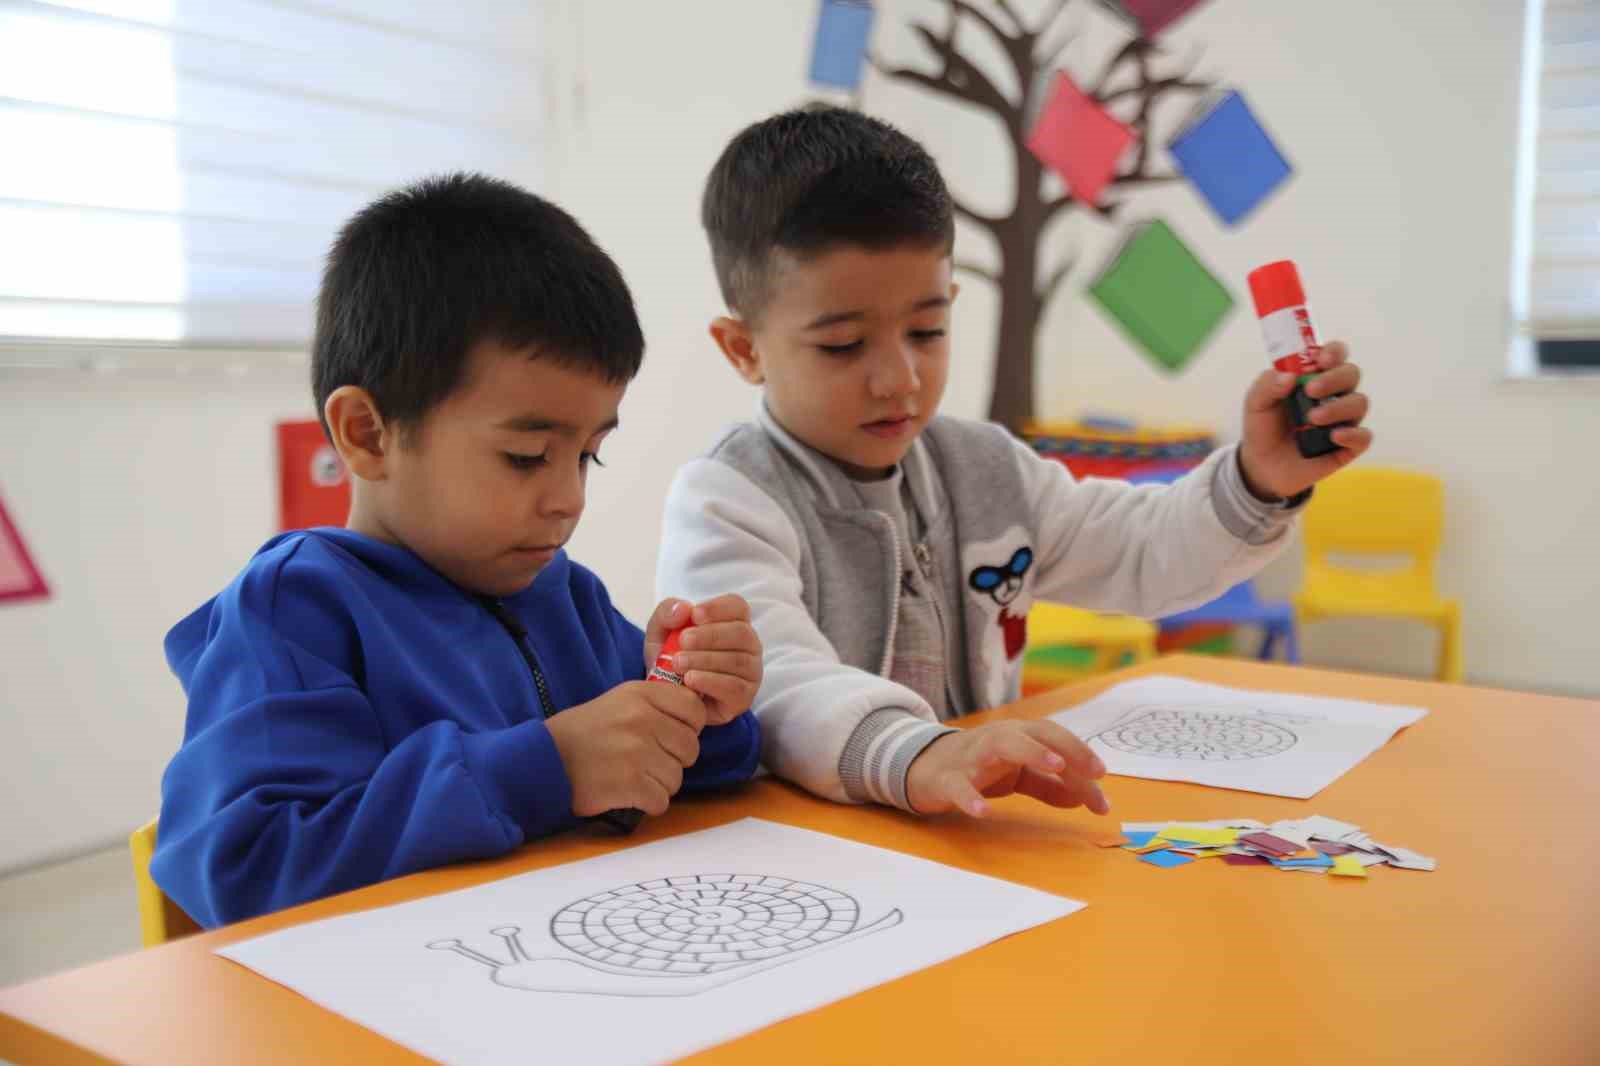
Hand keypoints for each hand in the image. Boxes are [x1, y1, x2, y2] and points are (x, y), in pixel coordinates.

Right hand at [546, 681, 706, 817]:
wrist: (542, 759)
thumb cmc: (584, 732)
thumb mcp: (620, 701)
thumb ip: (657, 705)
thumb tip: (696, 719)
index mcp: (642, 694)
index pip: (694, 709)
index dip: (688, 727)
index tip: (670, 736)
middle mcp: (643, 719)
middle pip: (690, 748)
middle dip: (673, 760)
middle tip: (646, 761)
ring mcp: (637, 751)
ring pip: (676, 777)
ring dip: (658, 783)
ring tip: (631, 776)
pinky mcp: (630, 783)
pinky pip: (661, 800)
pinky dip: (647, 803)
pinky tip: (627, 793)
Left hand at [646, 595, 762, 725]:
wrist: (666, 698)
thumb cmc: (671, 658)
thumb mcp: (660, 632)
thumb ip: (667, 613)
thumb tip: (684, 608)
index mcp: (733, 622)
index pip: (738, 606)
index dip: (719, 608)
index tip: (695, 615)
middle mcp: (748, 645)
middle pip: (741, 632)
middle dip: (710, 635)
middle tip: (683, 641)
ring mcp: (750, 672)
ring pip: (738, 660)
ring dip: (705, 659)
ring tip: (678, 663)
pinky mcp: (744, 697)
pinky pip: (734, 687)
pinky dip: (710, 681)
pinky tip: (690, 679)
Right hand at [904, 720, 1110, 818]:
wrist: (921, 768)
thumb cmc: (977, 767)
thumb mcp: (1017, 775)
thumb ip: (1048, 786)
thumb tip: (1083, 798)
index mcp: (1016, 737)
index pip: (1053, 737)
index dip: (1079, 752)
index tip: (1102, 776)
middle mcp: (996, 739)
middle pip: (1034, 733)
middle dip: (1067, 748)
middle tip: (1095, 772)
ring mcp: (970, 757)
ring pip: (1000, 746)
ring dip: (1030, 752)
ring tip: (1055, 766)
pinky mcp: (945, 779)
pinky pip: (957, 785)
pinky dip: (969, 797)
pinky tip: (982, 811)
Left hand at [1238, 340, 1373, 500]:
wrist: (1261, 466)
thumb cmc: (1263, 427)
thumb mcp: (1256, 403)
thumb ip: (1267, 385)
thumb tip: (1290, 376)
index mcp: (1314, 377)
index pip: (1335, 354)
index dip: (1334, 352)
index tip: (1321, 359)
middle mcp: (1335, 394)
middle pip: (1351, 374)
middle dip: (1334, 378)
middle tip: (1311, 391)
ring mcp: (1344, 419)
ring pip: (1359, 403)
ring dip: (1338, 408)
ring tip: (1312, 419)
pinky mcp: (1348, 445)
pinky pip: (1363, 436)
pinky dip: (1353, 434)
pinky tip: (1334, 436)